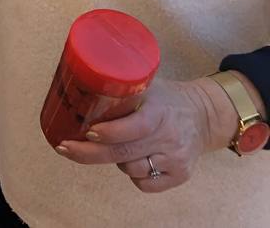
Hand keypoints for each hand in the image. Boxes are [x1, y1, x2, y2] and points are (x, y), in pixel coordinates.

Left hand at [56, 78, 236, 192]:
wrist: (204, 116)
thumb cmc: (165, 99)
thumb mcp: (146, 86)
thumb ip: (119, 88)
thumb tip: (75, 85)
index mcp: (160, 112)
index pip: (136, 127)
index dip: (110, 132)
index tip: (87, 131)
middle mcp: (170, 138)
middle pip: (124, 152)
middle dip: (88, 152)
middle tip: (64, 147)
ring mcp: (176, 160)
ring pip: (131, 169)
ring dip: (115, 160)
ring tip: (116, 144)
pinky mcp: (180, 176)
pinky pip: (145, 184)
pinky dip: (133, 174)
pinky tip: (134, 158)